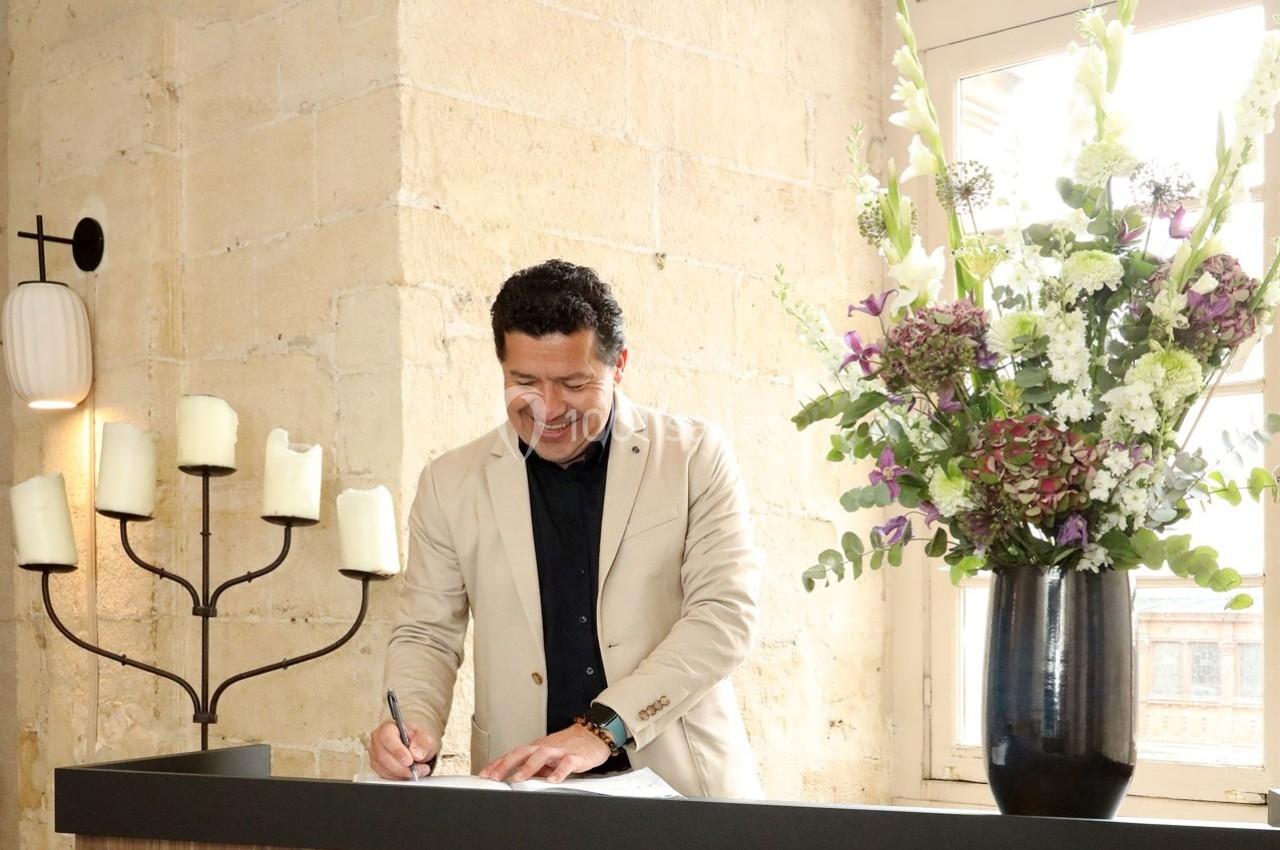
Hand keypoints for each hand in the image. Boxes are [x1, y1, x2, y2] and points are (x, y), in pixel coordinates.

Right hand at [369, 719, 438, 779]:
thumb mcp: (426, 737)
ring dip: (401, 773)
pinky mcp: (377, 766)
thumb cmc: (417, 739)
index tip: (409, 760)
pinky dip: (397, 777)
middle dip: (401, 767)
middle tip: (416, 770)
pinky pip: (384, 775)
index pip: (387, 737)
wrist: (416, 747)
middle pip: (383, 756)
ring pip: (383, 768)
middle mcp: (378, 740)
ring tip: (416, 772)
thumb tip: (416, 754)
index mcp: (388, 727)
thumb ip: (423, 743)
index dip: (397, 751)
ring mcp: (375, 754)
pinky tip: (407, 775)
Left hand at [479, 724, 610, 783]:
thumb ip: (533, 767)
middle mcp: (545, 747)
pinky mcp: (575, 756)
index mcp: (537, 748)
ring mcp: (560, 751)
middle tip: (494, 776)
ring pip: (542, 756)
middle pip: (522, 752)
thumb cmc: (569, 746)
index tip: (484, 774)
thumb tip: (514, 778)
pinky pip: (566, 763)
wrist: (594, 734)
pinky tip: (553, 780)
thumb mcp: (547, 757)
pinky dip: (559, 772)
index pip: (513, 754)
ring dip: (529, 767)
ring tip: (519, 778)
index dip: (498, 763)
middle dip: (506, 764)